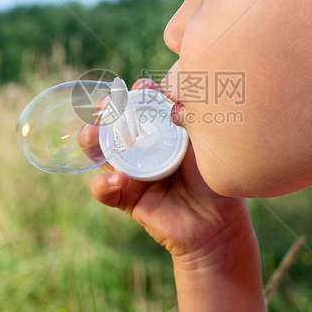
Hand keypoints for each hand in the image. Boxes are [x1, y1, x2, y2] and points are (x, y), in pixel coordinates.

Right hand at [88, 78, 250, 263]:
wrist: (219, 224)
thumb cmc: (215, 179)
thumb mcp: (203, 143)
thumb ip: (186, 118)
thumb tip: (170, 91)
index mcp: (161, 131)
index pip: (141, 105)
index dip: (136, 94)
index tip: (142, 87)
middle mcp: (143, 149)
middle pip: (112, 124)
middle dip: (104, 110)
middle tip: (106, 104)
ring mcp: (132, 173)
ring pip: (100, 152)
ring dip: (91, 139)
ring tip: (91, 133)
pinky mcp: (126, 199)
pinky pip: (105, 190)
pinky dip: (105, 183)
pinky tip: (119, 179)